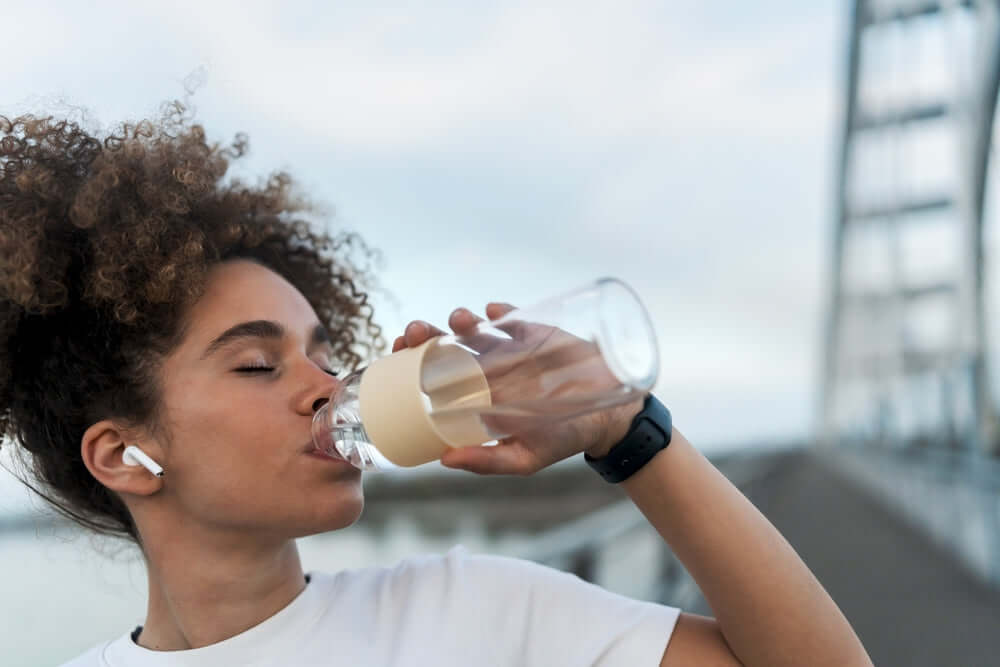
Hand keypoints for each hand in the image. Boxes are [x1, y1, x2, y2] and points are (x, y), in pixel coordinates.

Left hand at [392, 303, 646, 475]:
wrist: (609, 419)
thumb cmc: (562, 440)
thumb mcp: (524, 458)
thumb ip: (487, 461)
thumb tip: (443, 460)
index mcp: (477, 396)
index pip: (434, 375)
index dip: (411, 362)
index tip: (396, 352)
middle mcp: (489, 369)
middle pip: (447, 346)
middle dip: (427, 335)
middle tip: (415, 332)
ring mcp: (512, 349)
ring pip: (477, 327)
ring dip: (461, 320)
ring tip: (457, 320)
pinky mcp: (539, 332)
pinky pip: (515, 316)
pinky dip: (503, 310)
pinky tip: (495, 311)